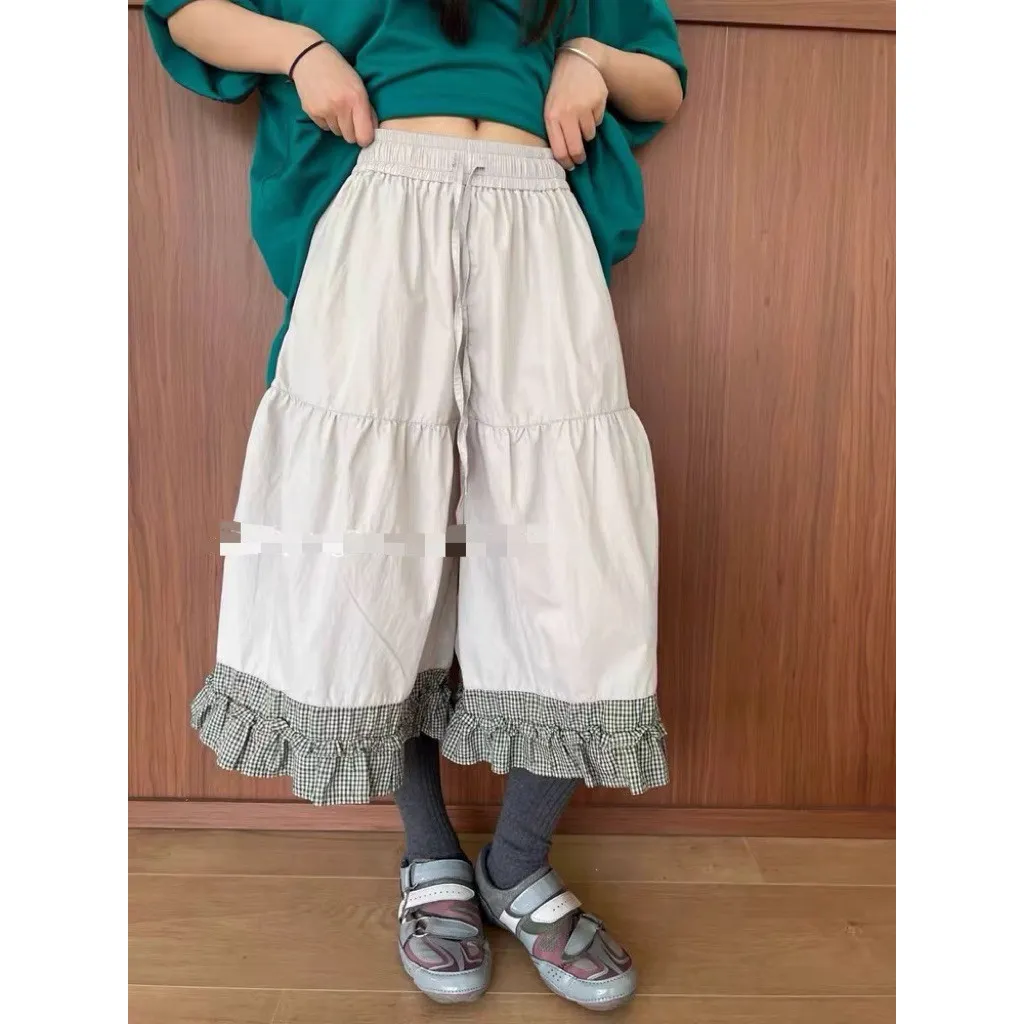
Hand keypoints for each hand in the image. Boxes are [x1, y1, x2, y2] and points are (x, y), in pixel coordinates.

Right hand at [291, 41, 375, 145]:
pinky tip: (325, 104)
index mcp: (357, 99)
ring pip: (337, 133)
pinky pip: (324, 127)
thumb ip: (368, 110)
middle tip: (348, 115)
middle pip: (350, 138)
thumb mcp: (359, 86)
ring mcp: (324, 110)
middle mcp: (340, 106)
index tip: (364, 133)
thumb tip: (373, 133)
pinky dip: (326, 120)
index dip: (365, 138)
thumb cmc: (340, 71)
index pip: (364, 137)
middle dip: (351, 130)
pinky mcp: (311, 112)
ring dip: (338, 125)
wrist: (310, 56)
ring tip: (335, 106)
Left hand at [544, 38, 608, 169]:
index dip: (566, 163)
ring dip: (586, 132)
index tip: (570, 166)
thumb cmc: (559, 90)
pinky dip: (594, 118)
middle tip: (580, 158)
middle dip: (579, 157)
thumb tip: (563, 157)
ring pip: (589, 135)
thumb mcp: (550, 108)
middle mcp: (567, 113)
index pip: (560, 151)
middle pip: (576, 149)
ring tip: (581, 119)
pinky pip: (598, 121)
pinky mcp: (598, 100)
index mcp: (552, 117)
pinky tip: (588, 106)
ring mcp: (583, 107)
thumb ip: (554, 130)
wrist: (575, 61)